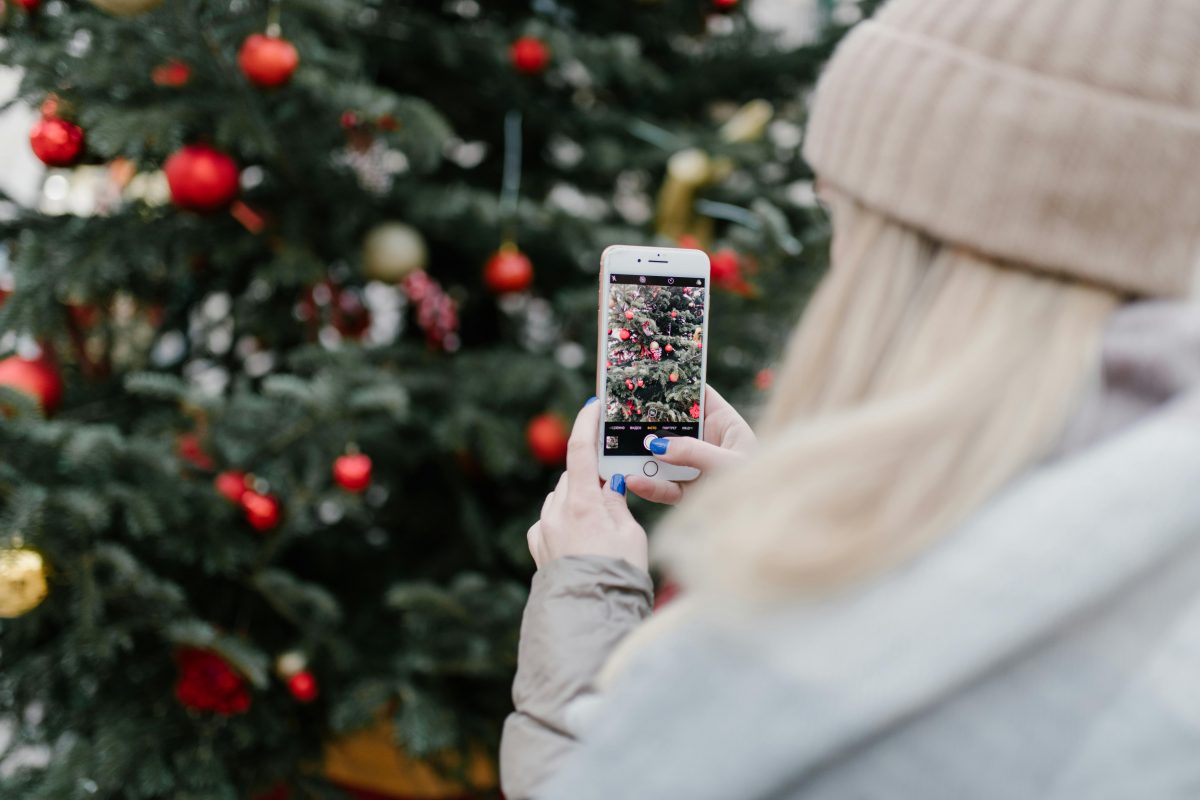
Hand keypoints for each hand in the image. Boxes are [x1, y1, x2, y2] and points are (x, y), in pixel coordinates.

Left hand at [526, 399, 647, 571]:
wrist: (589, 613)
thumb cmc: (617, 575)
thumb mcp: (630, 534)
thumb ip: (617, 503)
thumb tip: (609, 484)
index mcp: (582, 503)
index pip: (580, 450)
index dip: (585, 424)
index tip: (592, 407)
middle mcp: (557, 512)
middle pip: (572, 476)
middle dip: (590, 476)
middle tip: (612, 486)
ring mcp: (544, 529)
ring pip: (560, 497)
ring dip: (577, 498)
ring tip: (601, 523)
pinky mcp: (538, 545)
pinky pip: (550, 519)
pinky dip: (564, 518)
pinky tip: (580, 537)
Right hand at [624, 385, 755, 504]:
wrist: (766, 524)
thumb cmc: (760, 487)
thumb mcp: (729, 464)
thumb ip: (694, 452)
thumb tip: (657, 445)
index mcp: (726, 426)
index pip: (698, 397)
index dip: (676, 385)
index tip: (647, 376)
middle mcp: (709, 444)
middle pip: (673, 426)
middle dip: (647, 422)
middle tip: (617, 414)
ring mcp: (697, 469)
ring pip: (664, 457)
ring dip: (641, 455)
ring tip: (618, 452)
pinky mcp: (689, 493)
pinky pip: (665, 487)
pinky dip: (648, 485)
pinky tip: (633, 481)